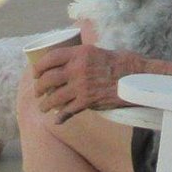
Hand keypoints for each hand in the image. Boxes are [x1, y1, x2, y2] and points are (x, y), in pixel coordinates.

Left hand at [31, 44, 145, 121]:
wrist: (136, 77)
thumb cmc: (120, 62)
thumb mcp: (97, 52)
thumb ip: (80, 57)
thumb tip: (66, 63)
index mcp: (80, 53)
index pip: (50, 58)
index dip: (39, 66)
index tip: (35, 73)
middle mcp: (78, 68)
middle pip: (48, 79)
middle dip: (38, 87)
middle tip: (37, 91)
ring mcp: (81, 85)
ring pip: (54, 97)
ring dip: (45, 104)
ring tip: (43, 107)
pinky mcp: (87, 101)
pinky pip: (67, 111)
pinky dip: (60, 117)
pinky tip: (57, 119)